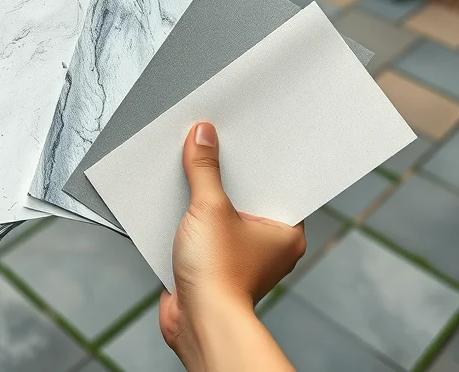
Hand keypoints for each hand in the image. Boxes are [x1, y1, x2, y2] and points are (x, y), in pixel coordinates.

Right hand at [159, 122, 304, 370]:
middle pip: (245, 194)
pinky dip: (189, 217)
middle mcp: (266, 244)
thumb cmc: (219, 277)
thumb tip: (203, 136)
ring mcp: (239, 255)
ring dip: (203, 196)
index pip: (274, 181)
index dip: (256, 157)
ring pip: (221, 212)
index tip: (241, 135)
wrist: (197, 323)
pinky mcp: (213, 265)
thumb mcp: (209, 208)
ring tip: (188, 166)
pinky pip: (202, 230)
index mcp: (285, 230)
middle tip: (211, 143)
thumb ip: (204, 169)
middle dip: (224, 173)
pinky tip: (174, 199)